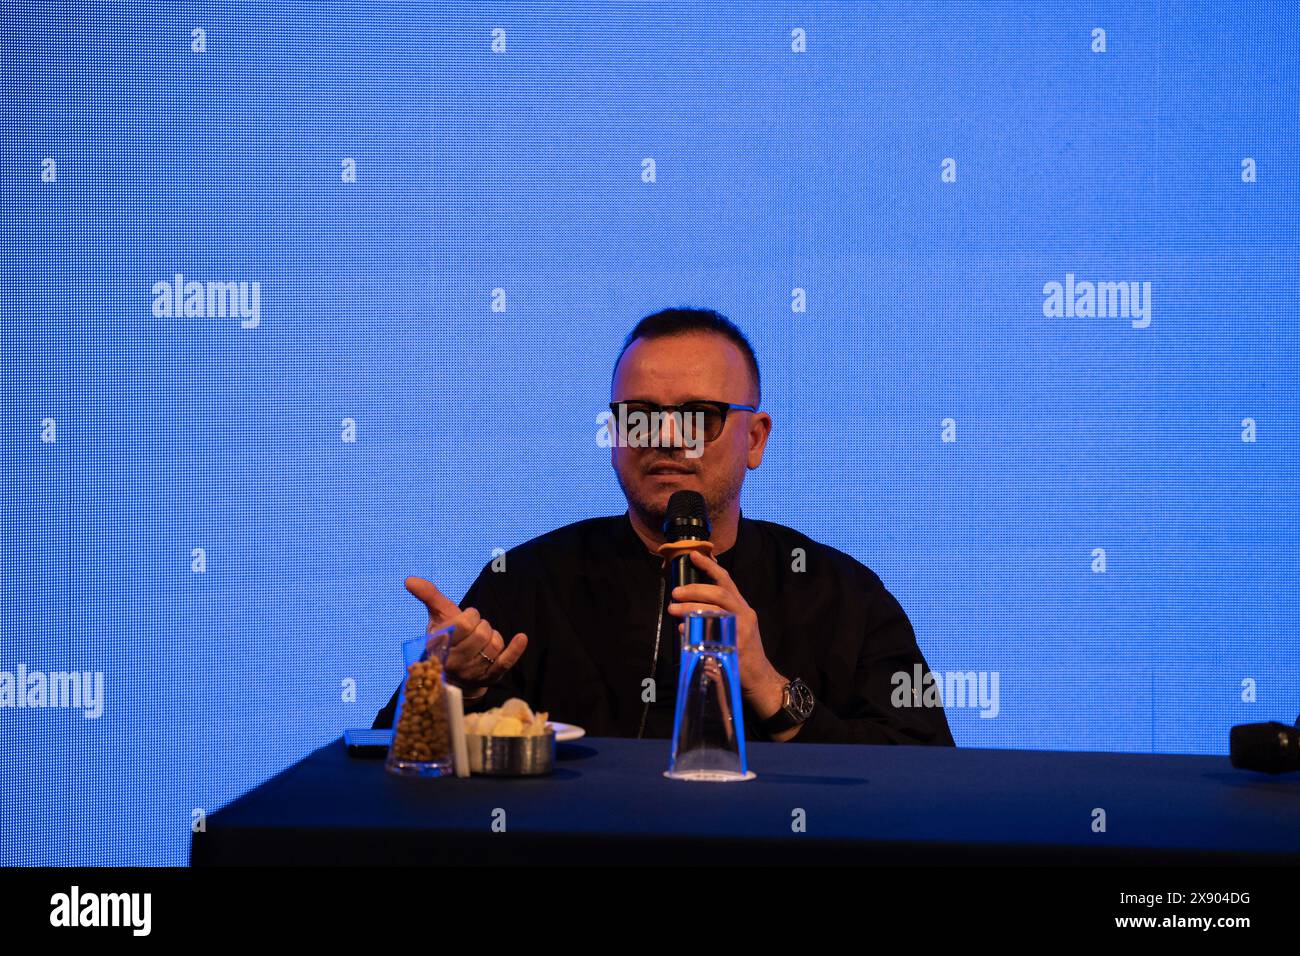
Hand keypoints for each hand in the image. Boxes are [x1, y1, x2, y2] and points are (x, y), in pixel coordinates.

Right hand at [403, 576, 527, 692]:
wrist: (451, 674)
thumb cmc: (445, 638)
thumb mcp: (437, 618)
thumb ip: (429, 596)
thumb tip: (409, 579)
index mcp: (440, 646)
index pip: (464, 624)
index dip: (470, 616)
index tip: (467, 617)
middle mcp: (455, 662)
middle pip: (482, 634)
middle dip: (481, 625)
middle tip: (473, 631)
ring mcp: (472, 673)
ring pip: (494, 645)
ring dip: (492, 637)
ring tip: (481, 642)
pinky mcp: (489, 678)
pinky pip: (505, 662)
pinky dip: (515, 649)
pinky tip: (521, 638)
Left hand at [665, 550, 786, 715]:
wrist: (760, 679)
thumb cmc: (743, 653)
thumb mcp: (736, 627)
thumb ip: (718, 614)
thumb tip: (689, 604)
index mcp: (743, 608)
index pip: (727, 581)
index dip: (710, 566)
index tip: (694, 555)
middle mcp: (744, 615)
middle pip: (720, 594)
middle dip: (695, 589)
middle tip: (675, 592)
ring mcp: (741, 632)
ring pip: (714, 611)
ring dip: (690, 608)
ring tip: (673, 608)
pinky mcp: (734, 648)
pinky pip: (710, 634)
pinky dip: (693, 629)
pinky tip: (681, 629)